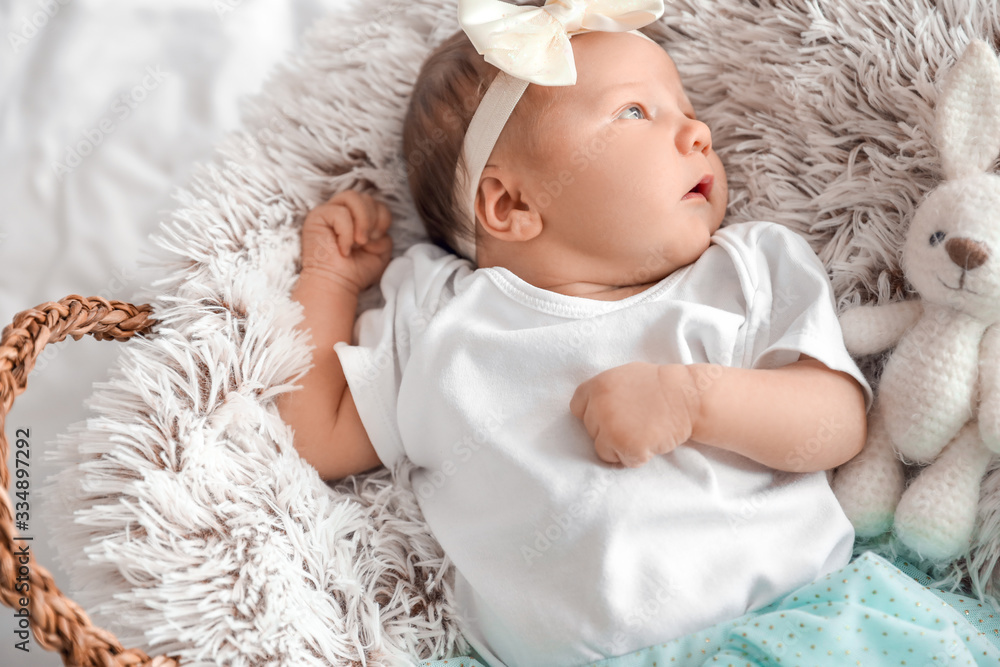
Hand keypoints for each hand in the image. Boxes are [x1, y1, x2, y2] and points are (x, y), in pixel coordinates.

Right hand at [300, 189, 392, 292]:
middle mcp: (343, 211)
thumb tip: (375, 227)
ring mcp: (329, 211)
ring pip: (352, 196)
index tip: (377, 239)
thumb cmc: (356, 271)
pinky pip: (339, 212)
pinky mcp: (317, 216)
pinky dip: (346, 233)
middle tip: (366, 242)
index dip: (383, 218)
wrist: (337, 284)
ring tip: (359, 242)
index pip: (376, 203)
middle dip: (372, 219)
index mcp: (357, 218)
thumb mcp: (380, 251)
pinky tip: (343, 249)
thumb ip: (384, 234)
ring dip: (362, 220)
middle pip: (365, 197)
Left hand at [570, 362, 701, 467]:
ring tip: (642, 433)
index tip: (608, 417)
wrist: (688, 397)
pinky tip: (651, 441)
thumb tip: (591, 406)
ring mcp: (610, 428)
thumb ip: (604, 391)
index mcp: (597, 386)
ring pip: (602, 450)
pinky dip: (636, 457)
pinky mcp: (625, 446)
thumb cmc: (660, 385)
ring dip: (620, 447)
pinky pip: (623, 461)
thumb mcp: (625, 376)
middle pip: (591, 430)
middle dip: (608, 431)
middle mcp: (598, 407)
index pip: (577, 408)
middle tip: (634, 423)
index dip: (593, 415)